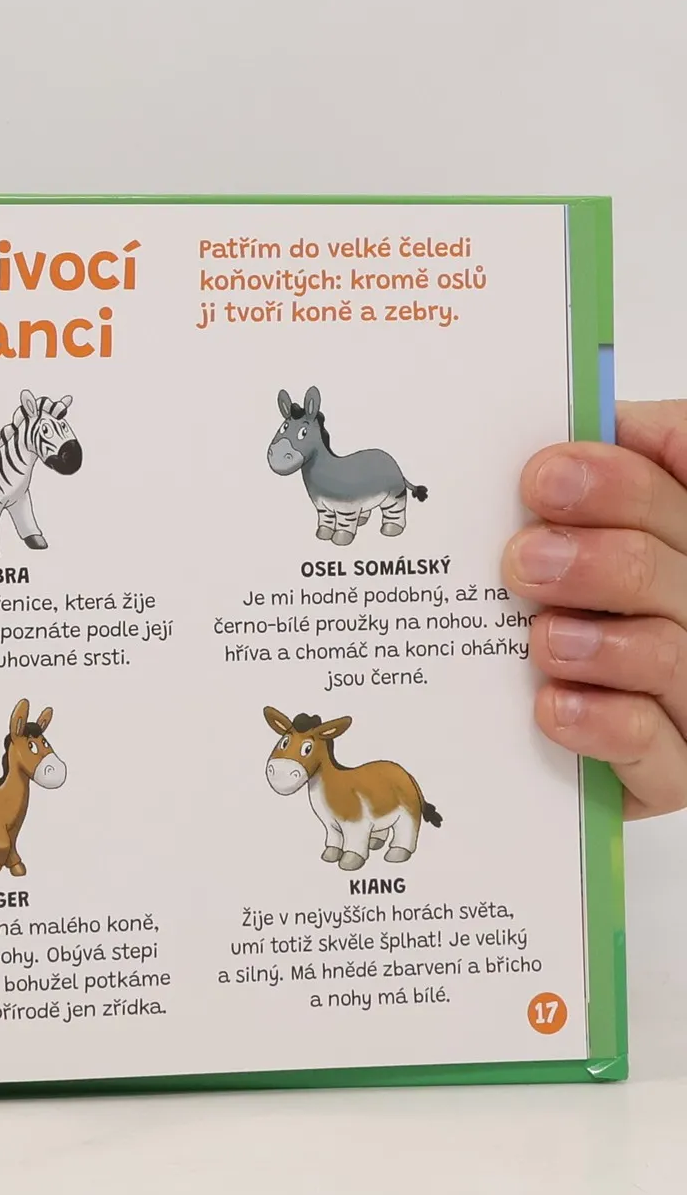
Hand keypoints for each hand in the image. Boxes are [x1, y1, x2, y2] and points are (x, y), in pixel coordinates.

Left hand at [506, 400, 686, 816]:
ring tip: (542, 638)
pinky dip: (604, 724)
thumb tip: (608, 420)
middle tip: (523, 558)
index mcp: (679, 540)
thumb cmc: (568, 624)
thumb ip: (614, 473)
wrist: (560, 752)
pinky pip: (656, 752)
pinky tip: (553, 706)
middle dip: (596, 558)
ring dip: (599, 643)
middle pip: (670, 569)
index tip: (544, 475)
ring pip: (668, 656)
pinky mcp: (676, 775)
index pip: (681, 486)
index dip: (621, 478)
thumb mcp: (575, 534)